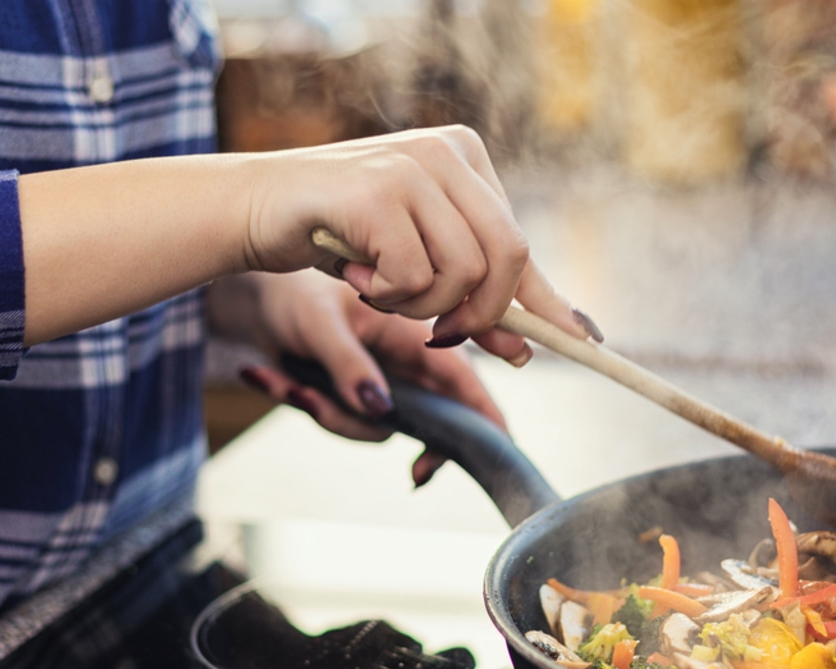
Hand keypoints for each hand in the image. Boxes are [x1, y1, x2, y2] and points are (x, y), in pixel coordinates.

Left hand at [210, 269, 500, 485]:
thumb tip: (381, 411)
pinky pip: (342, 421)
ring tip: (292, 384)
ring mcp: (378, 383)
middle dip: (406, 435)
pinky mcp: (349, 398)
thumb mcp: (319, 323)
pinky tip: (271, 378)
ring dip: (333, 415)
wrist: (255, 299)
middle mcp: (403, 363)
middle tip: (415, 475)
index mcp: (413, 334)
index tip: (493, 455)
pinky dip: (305, 406)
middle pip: (430, 416)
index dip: (484, 417)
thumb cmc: (295, 294)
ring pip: (376, 426)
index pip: (462, 378)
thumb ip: (349, 364)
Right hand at [235, 125, 590, 360]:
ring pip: (463, 273)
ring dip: (420, 306)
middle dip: (479, 314)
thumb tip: (526, 349)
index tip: (579, 339)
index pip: (519, 241)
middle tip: (441, 335)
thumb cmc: (338, 234)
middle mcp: (447, 153)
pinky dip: (386, 296)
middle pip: (507, 257)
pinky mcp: (376, 195)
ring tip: (381, 288)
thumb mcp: (415, 263)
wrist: (256, 208)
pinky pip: (414, 277)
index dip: (542, 300)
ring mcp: (412, 168)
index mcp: (466, 157)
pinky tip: (356, 273)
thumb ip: (469, 298)